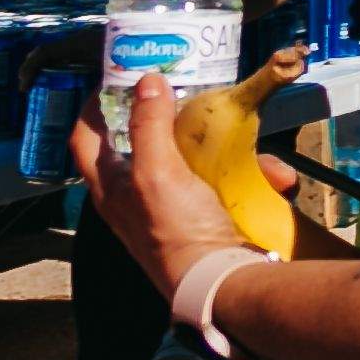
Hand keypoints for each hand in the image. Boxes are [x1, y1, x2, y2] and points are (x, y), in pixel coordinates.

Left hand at [65, 53, 302, 302]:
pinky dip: (251, 176)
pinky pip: (229, 182)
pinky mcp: (207, 213)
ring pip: (194, 158)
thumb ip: (149, 126)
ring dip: (225, 149)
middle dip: (169, 118)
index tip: (115, 79)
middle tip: (184, 91)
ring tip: (246, 142)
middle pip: (143, 142)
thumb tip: (146, 82)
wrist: (220, 280)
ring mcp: (173, 204)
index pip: (86, 138)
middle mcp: (137, 194)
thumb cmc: (176, 231)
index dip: (93, 107)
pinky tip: (274, 177)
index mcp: (111, 187)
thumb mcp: (156, 172)